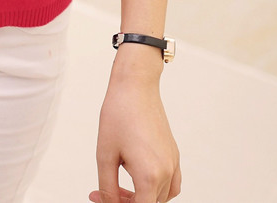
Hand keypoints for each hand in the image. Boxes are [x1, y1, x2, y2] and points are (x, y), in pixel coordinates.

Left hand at [89, 48, 180, 202]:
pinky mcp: (174, 155)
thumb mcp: (105, 153)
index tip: (102, 199)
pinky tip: (138, 179)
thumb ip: (107, 186)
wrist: (135, 86)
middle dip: (127, 202)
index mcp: (149, 176)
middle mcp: (167, 173)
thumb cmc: (118, 114)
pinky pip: (170, 185)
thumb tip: (108, 202)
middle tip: (103, 193)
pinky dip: (156, 189)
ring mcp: (174, 164)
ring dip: (142, 197)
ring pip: (161, 197)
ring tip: (119, 185)